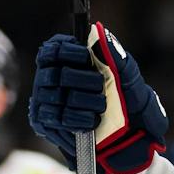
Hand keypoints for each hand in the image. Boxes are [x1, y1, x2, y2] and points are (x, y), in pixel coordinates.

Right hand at [29, 24, 167, 173]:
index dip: (69, 51)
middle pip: (56, 72)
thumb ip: (115, 54)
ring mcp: (44, 99)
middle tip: (100, 88)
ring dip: (84, 102)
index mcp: (69, 60)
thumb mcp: (129, 78)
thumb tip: (99, 32)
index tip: (86, 56)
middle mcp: (51, 77)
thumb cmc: (128, 104)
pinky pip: (54, 117)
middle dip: (84, 81)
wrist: (130, 141)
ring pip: (55, 95)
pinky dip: (77, 119)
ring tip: (100, 108)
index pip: (54, 49)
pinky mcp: (43, 122)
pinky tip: (92, 123)